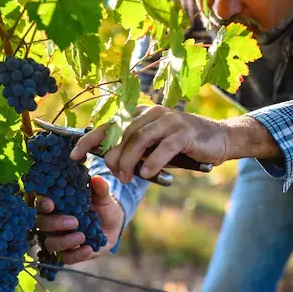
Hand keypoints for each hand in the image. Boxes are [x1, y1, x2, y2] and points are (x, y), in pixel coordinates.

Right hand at [34, 176, 124, 264]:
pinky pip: (66, 258)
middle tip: (74, 221)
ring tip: (82, 236)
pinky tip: (88, 249)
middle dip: (55, 223)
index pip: (41, 204)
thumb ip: (100, 189)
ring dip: (64, 241)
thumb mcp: (103, 197)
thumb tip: (97, 179)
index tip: (51, 204)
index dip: (42, 204)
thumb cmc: (102, 207)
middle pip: (42, 224)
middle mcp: (54, 222)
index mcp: (57, 205)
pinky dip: (76, 255)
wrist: (113, 225)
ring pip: (50, 243)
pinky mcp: (69, 253)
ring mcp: (60, 239)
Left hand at [70, 105, 233, 183]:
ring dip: (129, 161)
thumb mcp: (154, 149)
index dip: (89, 140)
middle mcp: (151, 113)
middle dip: (113, 157)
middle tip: (117, 175)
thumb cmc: (182, 147)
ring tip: (127, 178)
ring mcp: (169, 120)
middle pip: (122, 134)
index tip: (73, 156)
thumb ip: (135, 153)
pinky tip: (148, 173)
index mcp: (140, 115)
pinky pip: (163, 146)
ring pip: (139, 139)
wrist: (219, 139)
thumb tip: (111, 165)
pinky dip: (153, 161)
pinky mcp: (184, 131)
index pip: (109, 125)